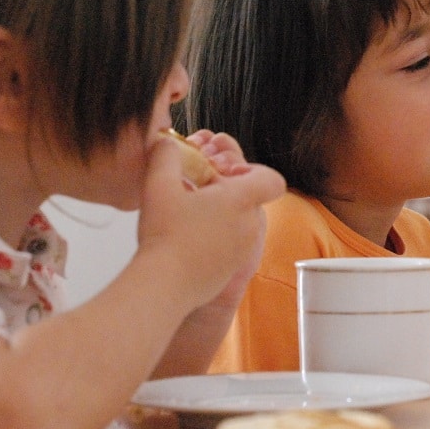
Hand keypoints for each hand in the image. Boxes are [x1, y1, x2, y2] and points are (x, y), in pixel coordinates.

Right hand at [135, 132, 283, 310]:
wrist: (164, 286)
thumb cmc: (164, 235)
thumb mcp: (158, 184)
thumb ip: (165, 154)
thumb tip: (168, 142)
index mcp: (242, 200)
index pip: (271, 179)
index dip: (252, 171)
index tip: (224, 174)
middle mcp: (250, 224)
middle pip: (251, 199)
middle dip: (227, 191)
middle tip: (196, 190)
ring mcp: (244, 250)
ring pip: (241, 222)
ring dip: (221, 214)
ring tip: (189, 214)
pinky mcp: (233, 269)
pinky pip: (232, 245)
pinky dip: (216, 237)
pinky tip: (188, 238)